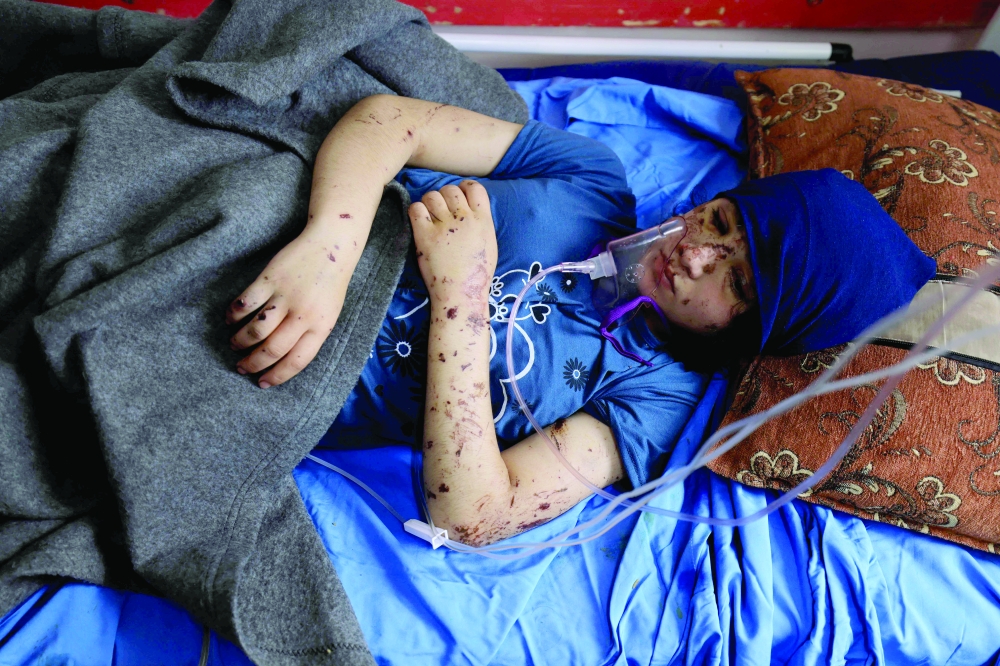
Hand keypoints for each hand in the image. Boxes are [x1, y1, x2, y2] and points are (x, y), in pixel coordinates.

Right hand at [226, 226, 355, 387]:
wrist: (332, 245)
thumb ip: (311, 334)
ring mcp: (286, 297)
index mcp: (321, 327)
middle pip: (272, 349)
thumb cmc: (330, 282)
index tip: (263, 383)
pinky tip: (230, 319)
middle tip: (242, 368)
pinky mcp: (270, 279)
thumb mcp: (330, 313)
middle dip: (253, 364)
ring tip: (234, 345)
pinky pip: (245, 304)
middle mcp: (303, 315)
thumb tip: (284, 357)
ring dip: (240, 341)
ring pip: (256, 330)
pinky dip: (234, 315)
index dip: (277, 375)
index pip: (296, 361)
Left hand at [409, 181, 497, 304]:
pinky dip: (416, 212)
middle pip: (450, 189)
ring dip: (429, 203)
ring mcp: (444, 226)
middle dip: (444, 196)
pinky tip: (420, 222)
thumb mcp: (489, 243)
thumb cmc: (477, 274)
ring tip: (429, 216)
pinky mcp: (425, 235)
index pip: (474, 187)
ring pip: (432, 196)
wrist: (462, 293)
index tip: (459, 195)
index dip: (464, 187)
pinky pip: (416, 209)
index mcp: (483, 220)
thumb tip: (469, 209)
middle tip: (441, 210)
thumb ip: (480, 223)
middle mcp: (464, 218)